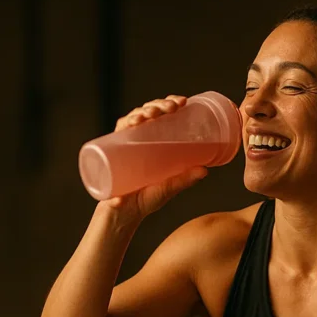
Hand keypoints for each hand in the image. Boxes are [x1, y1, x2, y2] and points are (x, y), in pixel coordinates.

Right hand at [100, 95, 208, 220]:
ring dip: (143, 111)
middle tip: (171, 108)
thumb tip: (205, 170)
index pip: (160, 114)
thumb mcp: (168, 188)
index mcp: (151, 141)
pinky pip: (117, 132)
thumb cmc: (146, 199)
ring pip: (133, 118)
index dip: (169, 103)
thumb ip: (184, 179)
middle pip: (147, 112)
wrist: (123, 214)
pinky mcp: (111, 151)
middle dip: (158, 104)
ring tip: (154, 114)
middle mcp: (137, 139)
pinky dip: (125, 124)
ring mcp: (124, 144)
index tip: (182, 101)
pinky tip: (133, 122)